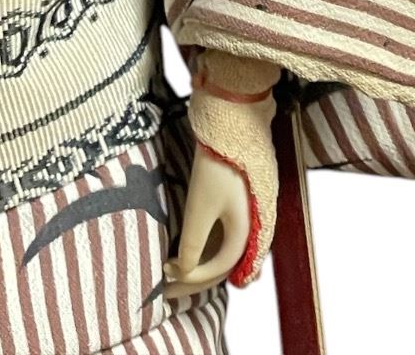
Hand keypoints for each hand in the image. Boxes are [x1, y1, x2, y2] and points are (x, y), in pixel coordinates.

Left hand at [163, 142, 253, 297]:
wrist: (232, 125)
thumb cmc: (217, 166)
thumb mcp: (200, 206)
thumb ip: (192, 242)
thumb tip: (181, 270)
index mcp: (246, 235)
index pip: (217, 270)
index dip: (189, 279)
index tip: (164, 277)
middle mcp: (251, 231)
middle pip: (221, 266)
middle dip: (193, 279)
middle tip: (166, 289)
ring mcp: (246, 218)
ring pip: (222, 252)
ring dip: (199, 265)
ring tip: (174, 271)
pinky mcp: (239, 205)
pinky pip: (223, 237)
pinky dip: (205, 248)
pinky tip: (189, 250)